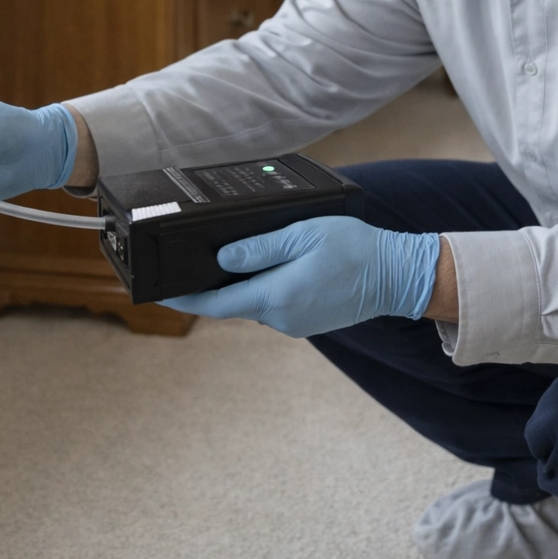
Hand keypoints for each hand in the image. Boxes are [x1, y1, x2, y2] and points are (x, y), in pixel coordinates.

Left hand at [160, 216, 439, 337]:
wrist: (397, 275)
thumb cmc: (355, 248)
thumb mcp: (303, 235)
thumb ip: (260, 248)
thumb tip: (222, 258)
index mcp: (277, 296)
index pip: (216, 304)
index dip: (185, 299)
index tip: (160, 295)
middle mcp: (281, 317)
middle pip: (232, 304)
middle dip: (210, 288)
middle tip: (187, 268)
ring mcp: (295, 323)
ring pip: (253, 303)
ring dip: (239, 287)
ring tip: (226, 261)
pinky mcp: (306, 321)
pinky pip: (273, 304)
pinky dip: (262, 289)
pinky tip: (267, 268)